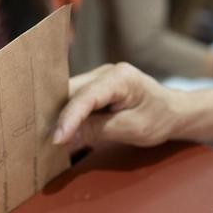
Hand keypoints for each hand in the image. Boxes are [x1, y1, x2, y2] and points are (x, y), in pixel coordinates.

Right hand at [52, 63, 179, 150]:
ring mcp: (98, 78)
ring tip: (43, 135)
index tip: (56, 139)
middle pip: (71, 91)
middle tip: (39, 138)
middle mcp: (105, 72)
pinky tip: (57, 130)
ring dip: (57, 114)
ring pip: (68, 95)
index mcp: (121, 78)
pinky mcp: (94, 88)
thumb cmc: (159, 118)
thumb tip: (66, 137)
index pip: (87, 97)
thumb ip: (98, 130)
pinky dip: (66, 115)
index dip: (69, 118)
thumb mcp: (132, 129)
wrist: (173, 111)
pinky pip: (74, 100)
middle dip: (54, 114)